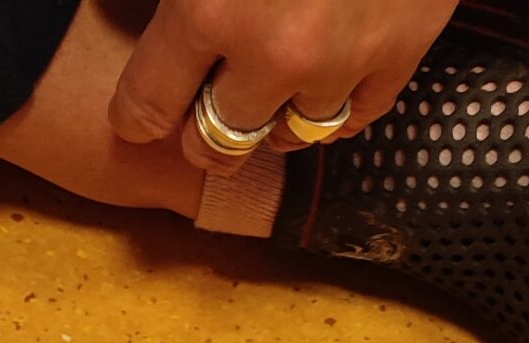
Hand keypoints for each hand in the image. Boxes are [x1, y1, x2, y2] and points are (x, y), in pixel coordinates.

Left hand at [111, 0, 452, 168]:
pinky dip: (335, 106)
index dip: (137, 114)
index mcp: (210, 6)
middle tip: (206, 99)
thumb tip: (127, 1)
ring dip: (273, 116)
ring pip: (290, 135)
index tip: (139, 112)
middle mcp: (274, 53)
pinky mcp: (401, 52)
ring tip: (270, 81)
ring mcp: (342, 61)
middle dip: (201, 127)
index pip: (146, 109)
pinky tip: (324, 76)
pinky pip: (355, 117)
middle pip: (216, 142)